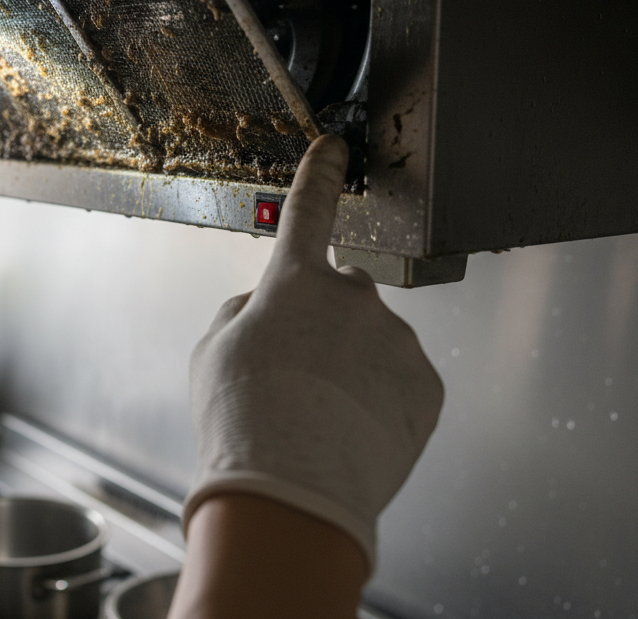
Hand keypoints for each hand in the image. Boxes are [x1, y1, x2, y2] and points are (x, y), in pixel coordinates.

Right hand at [185, 134, 443, 570]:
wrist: (293, 492)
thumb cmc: (242, 422)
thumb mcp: (211, 353)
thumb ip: (241, 313)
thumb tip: (264, 309)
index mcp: (294, 281)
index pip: (308, 209)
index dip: (318, 173)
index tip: (332, 146)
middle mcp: (353, 297)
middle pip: (341, 294)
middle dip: (324, 323)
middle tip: (297, 377)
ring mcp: (396, 340)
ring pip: (372, 343)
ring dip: (352, 367)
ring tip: (321, 418)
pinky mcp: (426, 385)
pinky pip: (400, 380)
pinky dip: (380, 400)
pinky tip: (352, 432)